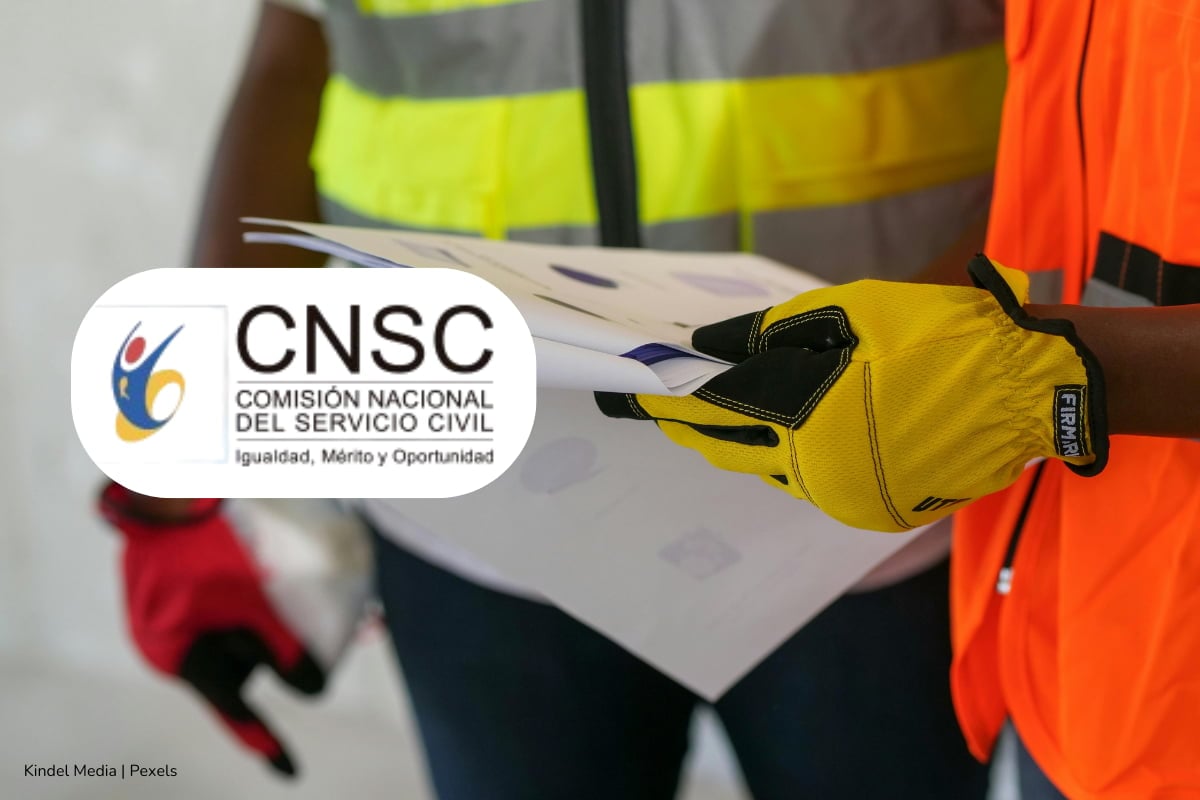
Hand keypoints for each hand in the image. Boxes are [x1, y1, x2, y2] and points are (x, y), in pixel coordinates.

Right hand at [100, 483, 325, 776]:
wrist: (162, 479)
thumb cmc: (201, 537)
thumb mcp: (247, 596)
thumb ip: (280, 645)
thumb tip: (312, 688)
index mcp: (178, 654)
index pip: (232, 710)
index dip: (264, 743)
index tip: (291, 773)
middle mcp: (172, 643)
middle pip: (241, 671)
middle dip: (284, 662)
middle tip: (326, 649)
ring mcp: (176, 616)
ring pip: (241, 638)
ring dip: (275, 631)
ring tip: (325, 611)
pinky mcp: (187, 589)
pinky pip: (232, 612)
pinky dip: (262, 608)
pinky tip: (288, 586)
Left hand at [597, 256, 1107, 531]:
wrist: (1025, 388)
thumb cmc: (936, 335)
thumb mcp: (849, 312)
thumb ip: (769, 333)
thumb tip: (708, 347)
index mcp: (804, 417)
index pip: (713, 412)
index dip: (669, 403)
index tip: (632, 397)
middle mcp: (813, 469)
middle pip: (729, 450)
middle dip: (694, 427)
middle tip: (666, 409)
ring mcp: (843, 496)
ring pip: (768, 470)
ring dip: (745, 441)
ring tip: (723, 415)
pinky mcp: (871, 511)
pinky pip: (809, 482)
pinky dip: (789, 457)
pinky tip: (789, 432)